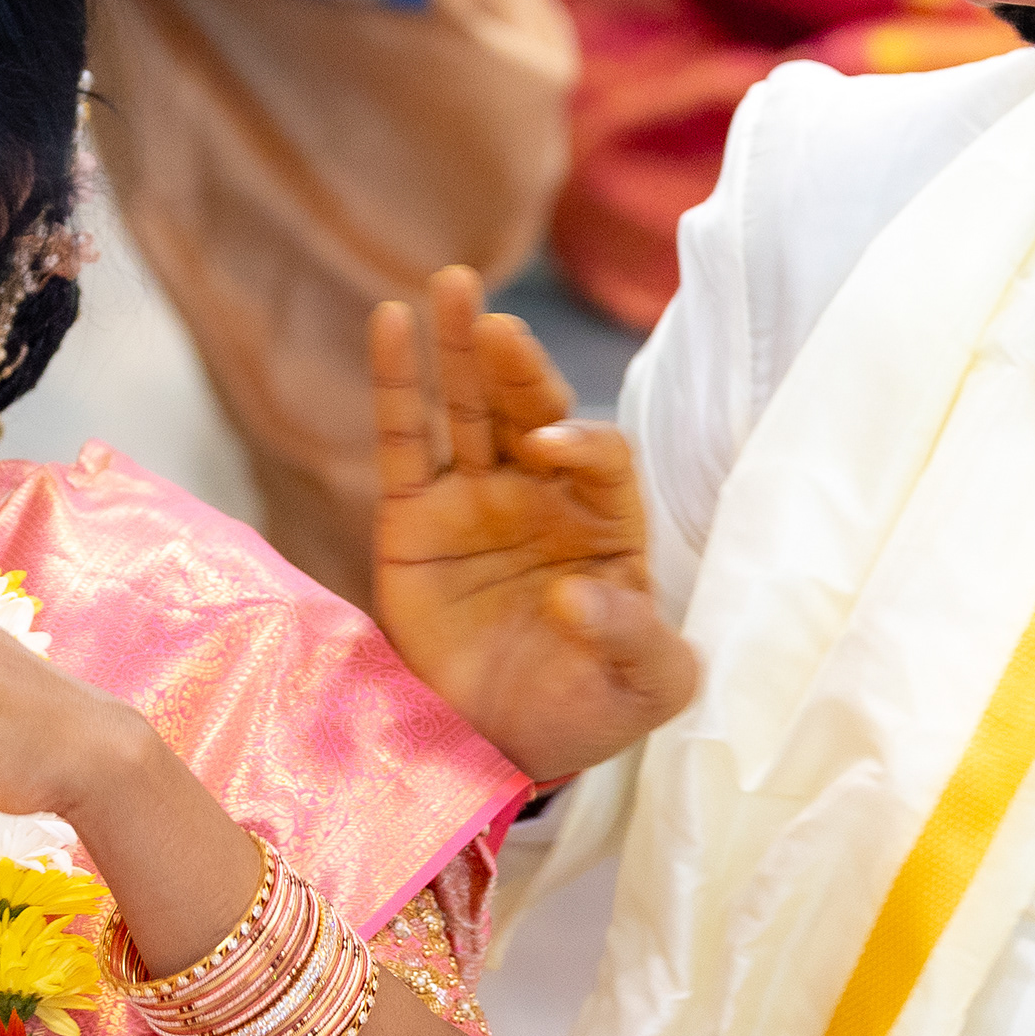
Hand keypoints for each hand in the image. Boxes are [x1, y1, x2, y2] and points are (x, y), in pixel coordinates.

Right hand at [369, 265, 698, 783]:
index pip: (601, 456)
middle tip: (498, 328)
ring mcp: (474, 500)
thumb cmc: (587, 711)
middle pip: (532, 410)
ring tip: (455, 285)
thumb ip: (637, 641)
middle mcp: (542, 496)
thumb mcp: (645, 688)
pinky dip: (394, 382)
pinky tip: (389, 322)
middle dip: (519, 370)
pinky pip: (403, 440)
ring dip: (461, 348)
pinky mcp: (413, 518)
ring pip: (468, 408)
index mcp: (607, 522)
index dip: (578, 441)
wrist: (499, 750)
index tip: (546, 450)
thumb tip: (575, 598)